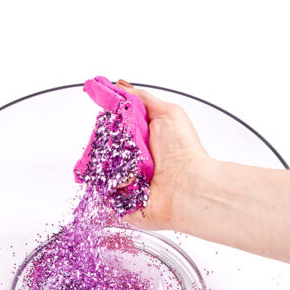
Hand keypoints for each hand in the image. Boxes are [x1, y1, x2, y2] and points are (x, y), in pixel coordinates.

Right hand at [116, 80, 209, 230]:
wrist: (189, 187)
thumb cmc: (183, 151)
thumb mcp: (167, 113)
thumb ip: (141, 98)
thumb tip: (118, 85)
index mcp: (141, 141)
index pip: (112, 129)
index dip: (106, 123)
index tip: (102, 116)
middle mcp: (132, 162)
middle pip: (102, 150)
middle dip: (106, 145)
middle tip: (126, 145)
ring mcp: (125, 183)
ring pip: (100, 172)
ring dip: (110, 166)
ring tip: (132, 166)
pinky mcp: (121, 204)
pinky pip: (103, 195)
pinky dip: (110, 188)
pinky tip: (128, 183)